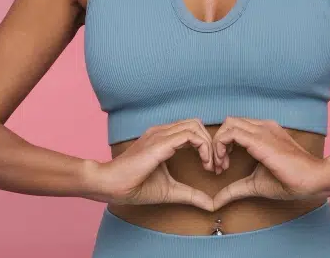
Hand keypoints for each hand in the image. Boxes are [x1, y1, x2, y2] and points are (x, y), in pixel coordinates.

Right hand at [88, 119, 216, 211]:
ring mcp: (161, 134)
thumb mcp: (171, 191)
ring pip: (196, 126)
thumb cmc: (135, 186)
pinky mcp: (161, 142)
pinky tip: (205, 164)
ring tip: (211, 166)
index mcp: (163, 138)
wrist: (112, 186)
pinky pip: (190, 135)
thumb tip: (212, 205)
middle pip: (197, 124)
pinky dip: (203, 147)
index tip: (213, 168)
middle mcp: (163, 131)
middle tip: (217, 166)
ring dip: (209, 145)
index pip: (192, 130)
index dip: (207, 146)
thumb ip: (191, 195)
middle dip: (212, 143)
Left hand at [211, 117, 329, 208]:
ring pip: (228, 124)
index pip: (234, 128)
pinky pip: (231, 132)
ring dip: (217, 144)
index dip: (223, 145)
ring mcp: (262, 130)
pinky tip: (224, 163)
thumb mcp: (254, 184)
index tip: (222, 168)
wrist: (313, 179)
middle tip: (218, 167)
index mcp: (263, 132)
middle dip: (217, 143)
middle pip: (228, 123)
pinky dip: (221, 146)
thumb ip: (234, 189)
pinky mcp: (260, 139)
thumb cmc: (290, 180)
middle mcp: (262, 126)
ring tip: (221, 166)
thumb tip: (215, 202)